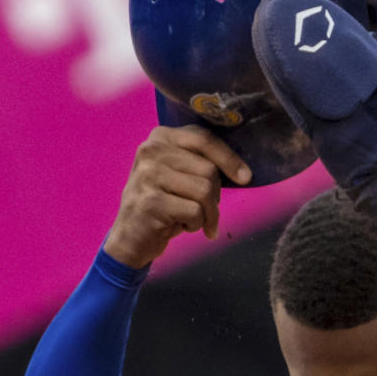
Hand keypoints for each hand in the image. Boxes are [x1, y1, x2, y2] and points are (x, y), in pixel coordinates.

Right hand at [103, 126, 251, 268]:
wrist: (130, 238)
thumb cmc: (162, 205)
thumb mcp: (178, 175)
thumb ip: (200, 162)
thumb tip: (243, 172)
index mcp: (160, 137)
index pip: (205, 139)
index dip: (230, 159)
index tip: (246, 178)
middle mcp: (151, 150)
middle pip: (208, 169)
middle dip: (215, 196)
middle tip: (204, 211)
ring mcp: (148, 175)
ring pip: (204, 191)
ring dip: (206, 213)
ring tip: (191, 219)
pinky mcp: (151, 202)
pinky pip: (194, 212)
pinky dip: (194, 225)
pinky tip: (178, 227)